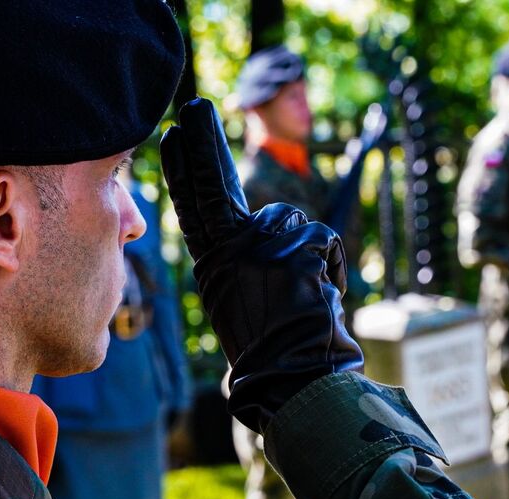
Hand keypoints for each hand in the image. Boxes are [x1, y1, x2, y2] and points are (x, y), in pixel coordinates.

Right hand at [160, 98, 363, 431]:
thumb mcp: (238, 298)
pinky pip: (325, 240)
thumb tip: (267, 220)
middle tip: (195, 106)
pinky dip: (333, 267)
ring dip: (305, 249)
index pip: (193, 207)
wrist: (293, 381)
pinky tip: (324, 298)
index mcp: (212, 265)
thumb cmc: (271, 346)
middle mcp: (228, 251)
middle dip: (205, 144)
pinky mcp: (296, 250)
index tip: (175, 137)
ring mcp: (259, 248)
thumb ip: (241, 255)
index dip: (185, 170)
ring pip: (291, 220)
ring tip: (304, 295)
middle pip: (217, 186)